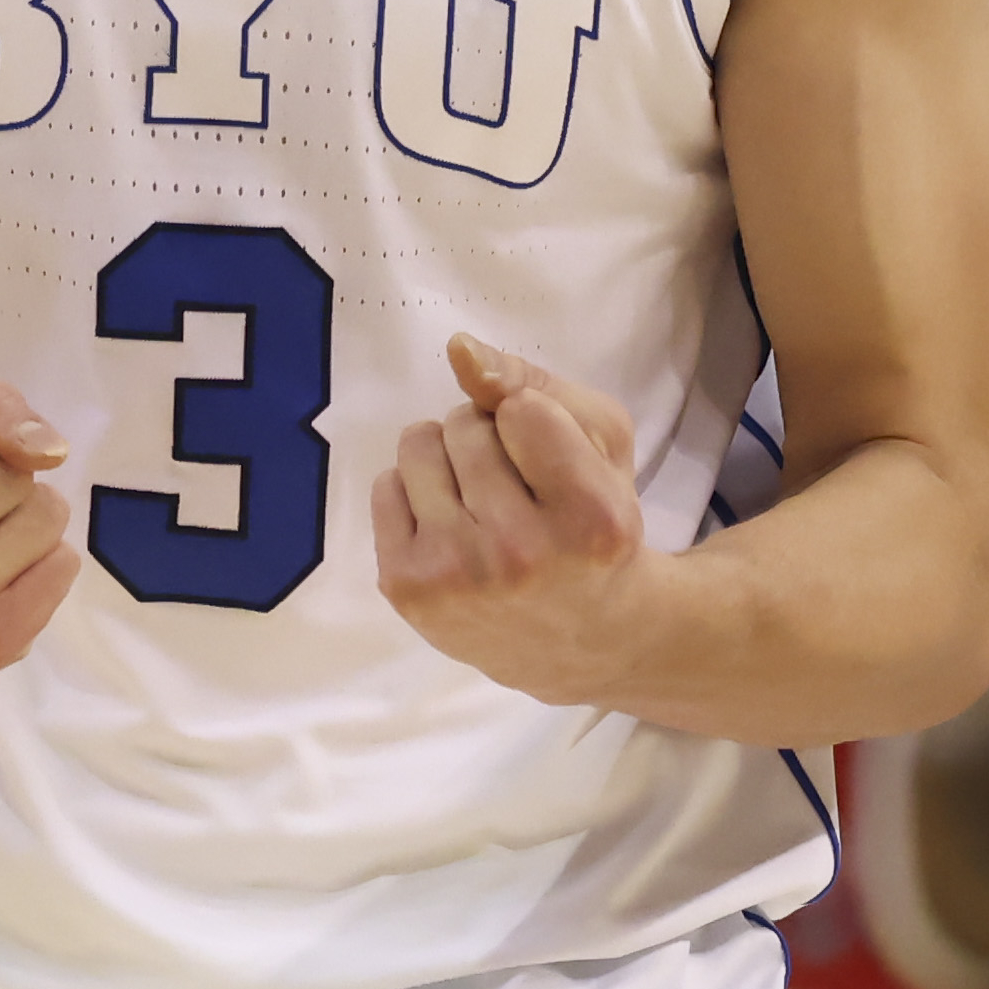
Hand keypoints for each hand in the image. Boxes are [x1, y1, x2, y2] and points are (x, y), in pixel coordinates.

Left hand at [374, 334, 651, 705]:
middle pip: (466, 425)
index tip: (549, 460)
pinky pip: (386, 484)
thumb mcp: (602, 447)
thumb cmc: (596, 528)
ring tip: (479, 499)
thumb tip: (460, 350)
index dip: (533, 421)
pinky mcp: (409, 588)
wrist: (581, 639)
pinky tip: (450, 526)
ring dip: (445, 456)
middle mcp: (523, 554)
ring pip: (419, 444)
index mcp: (590, 519)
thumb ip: (535, 384)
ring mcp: (459, 575)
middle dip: (486, 435)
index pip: (523, 409)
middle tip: (516, 485)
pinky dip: (414, 491)